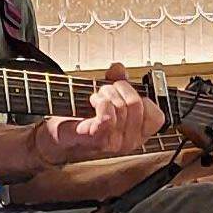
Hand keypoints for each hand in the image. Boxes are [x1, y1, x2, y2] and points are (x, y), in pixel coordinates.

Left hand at [27, 69, 167, 166]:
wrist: (56, 137)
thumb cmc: (80, 120)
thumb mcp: (106, 96)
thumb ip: (117, 80)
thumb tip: (119, 68)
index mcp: (138, 134)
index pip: (157, 116)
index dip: (139, 95)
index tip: (122, 91)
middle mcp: (130, 142)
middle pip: (137, 104)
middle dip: (118, 89)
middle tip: (103, 92)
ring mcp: (115, 144)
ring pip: (123, 107)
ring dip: (106, 95)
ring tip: (95, 99)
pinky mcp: (97, 140)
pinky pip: (108, 118)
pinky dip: (101, 104)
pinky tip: (93, 103)